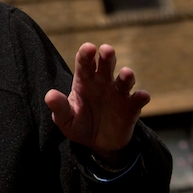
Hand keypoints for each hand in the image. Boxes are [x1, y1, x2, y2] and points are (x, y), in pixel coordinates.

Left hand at [44, 43, 149, 167]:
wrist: (98, 144)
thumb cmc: (79, 125)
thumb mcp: (65, 119)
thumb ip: (59, 108)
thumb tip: (50, 95)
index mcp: (84, 81)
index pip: (85, 64)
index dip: (86, 55)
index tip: (88, 48)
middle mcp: (103, 83)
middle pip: (106, 65)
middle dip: (107, 56)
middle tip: (107, 50)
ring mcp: (119, 94)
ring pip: (124, 80)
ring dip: (127, 76)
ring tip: (126, 74)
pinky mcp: (132, 107)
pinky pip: (138, 99)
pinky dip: (141, 97)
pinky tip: (142, 96)